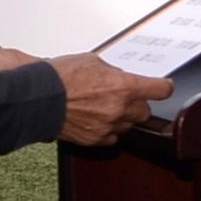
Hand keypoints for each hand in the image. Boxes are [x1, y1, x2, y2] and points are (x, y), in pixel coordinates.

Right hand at [33, 51, 172, 143]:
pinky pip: (112, 138)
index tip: (164, 86)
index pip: (160, 90)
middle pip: (144, 111)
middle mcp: (119, 109)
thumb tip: (121, 77)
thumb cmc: (60, 77)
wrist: (36, 98)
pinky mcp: (95, 139)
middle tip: (123, 96)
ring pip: (128, 125)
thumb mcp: (92, 61)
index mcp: (123, 86)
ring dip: (122, 117)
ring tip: (103, 107)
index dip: (164, 87)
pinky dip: (108, 130)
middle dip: (137, 103)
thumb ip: (113, 72)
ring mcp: (108, 126)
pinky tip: (96, 120)